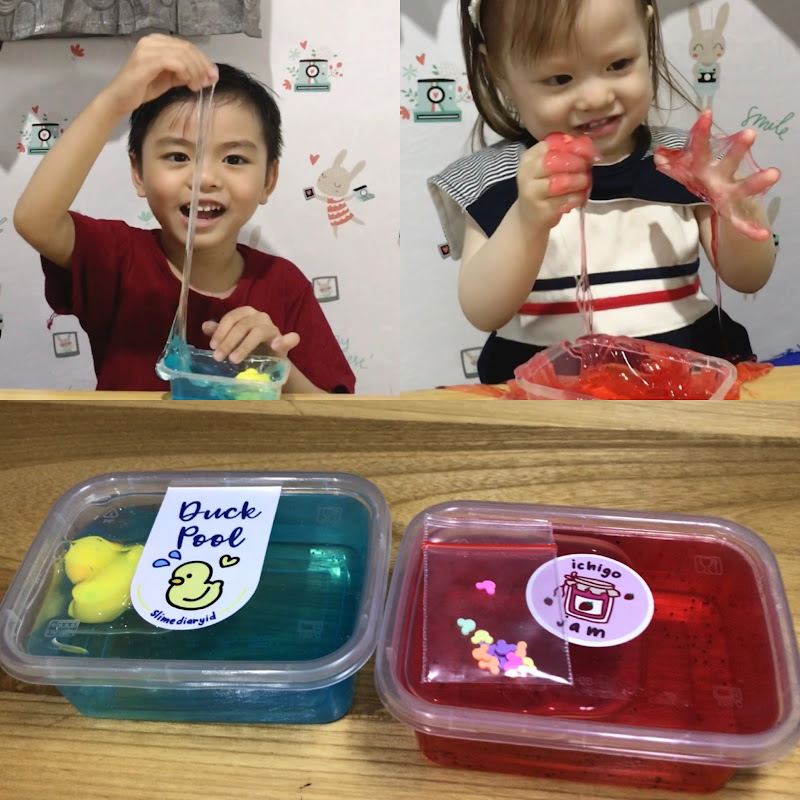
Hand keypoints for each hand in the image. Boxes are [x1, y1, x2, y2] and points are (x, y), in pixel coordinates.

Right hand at [103, 34, 217, 114]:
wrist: (121, 98)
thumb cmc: (144, 88)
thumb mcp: (169, 79)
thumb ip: (185, 73)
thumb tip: (206, 75)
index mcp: (158, 41)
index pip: (187, 46)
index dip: (203, 60)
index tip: (213, 76)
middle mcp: (153, 41)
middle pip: (187, 48)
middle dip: (202, 65)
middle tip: (209, 82)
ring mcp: (148, 49)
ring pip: (183, 54)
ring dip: (195, 71)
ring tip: (197, 86)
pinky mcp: (147, 60)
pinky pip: (175, 62)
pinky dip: (186, 73)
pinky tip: (189, 84)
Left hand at [202, 307, 299, 363]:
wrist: (271, 362)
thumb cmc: (250, 348)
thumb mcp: (234, 341)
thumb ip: (221, 333)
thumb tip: (205, 326)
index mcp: (247, 314)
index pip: (232, 317)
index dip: (221, 331)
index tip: (212, 346)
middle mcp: (261, 317)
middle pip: (242, 325)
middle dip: (228, 341)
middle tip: (218, 357)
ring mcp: (274, 329)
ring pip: (258, 332)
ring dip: (245, 346)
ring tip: (234, 360)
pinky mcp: (286, 341)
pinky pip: (290, 339)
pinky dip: (285, 340)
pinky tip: (276, 346)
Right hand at [517, 134, 597, 230]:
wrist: (530, 216)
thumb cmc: (544, 187)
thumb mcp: (552, 167)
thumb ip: (567, 153)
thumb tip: (588, 145)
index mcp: (530, 157)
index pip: (553, 144)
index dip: (575, 146)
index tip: (590, 152)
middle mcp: (527, 173)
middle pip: (554, 161)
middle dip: (576, 163)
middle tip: (587, 168)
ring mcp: (532, 193)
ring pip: (561, 182)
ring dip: (579, 181)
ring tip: (585, 183)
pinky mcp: (542, 210)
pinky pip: (566, 200)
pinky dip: (578, 197)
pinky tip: (579, 197)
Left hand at [654, 110, 779, 241]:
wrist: (712, 196)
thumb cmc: (698, 178)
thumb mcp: (682, 171)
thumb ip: (671, 164)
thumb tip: (657, 157)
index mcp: (703, 166)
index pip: (701, 147)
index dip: (701, 131)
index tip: (706, 113)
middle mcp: (720, 176)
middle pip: (730, 161)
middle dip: (737, 149)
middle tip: (750, 133)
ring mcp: (728, 192)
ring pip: (742, 187)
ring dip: (757, 181)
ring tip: (775, 173)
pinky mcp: (729, 211)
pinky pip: (738, 222)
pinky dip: (750, 228)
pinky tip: (762, 234)